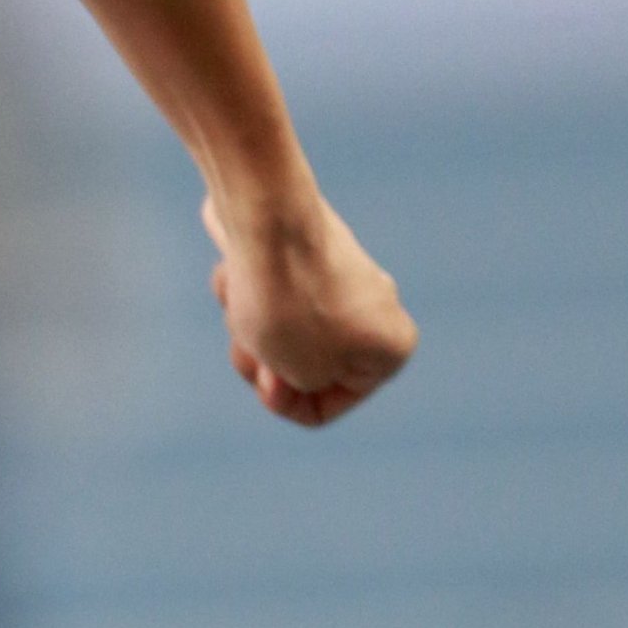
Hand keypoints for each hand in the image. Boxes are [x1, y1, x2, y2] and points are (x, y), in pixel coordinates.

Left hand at [204, 188, 414, 427]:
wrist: (268, 220)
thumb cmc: (287, 305)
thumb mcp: (297, 376)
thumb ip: (304, 386)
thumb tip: (296, 347)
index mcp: (393, 351)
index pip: (324, 407)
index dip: (285, 402)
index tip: (269, 380)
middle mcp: (378, 310)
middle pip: (297, 365)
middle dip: (261, 361)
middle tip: (249, 343)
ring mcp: (343, 275)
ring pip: (276, 329)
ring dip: (244, 325)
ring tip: (239, 300)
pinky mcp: (304, 249)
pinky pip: (266, 290)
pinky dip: (244, 291)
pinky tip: (234, 274)